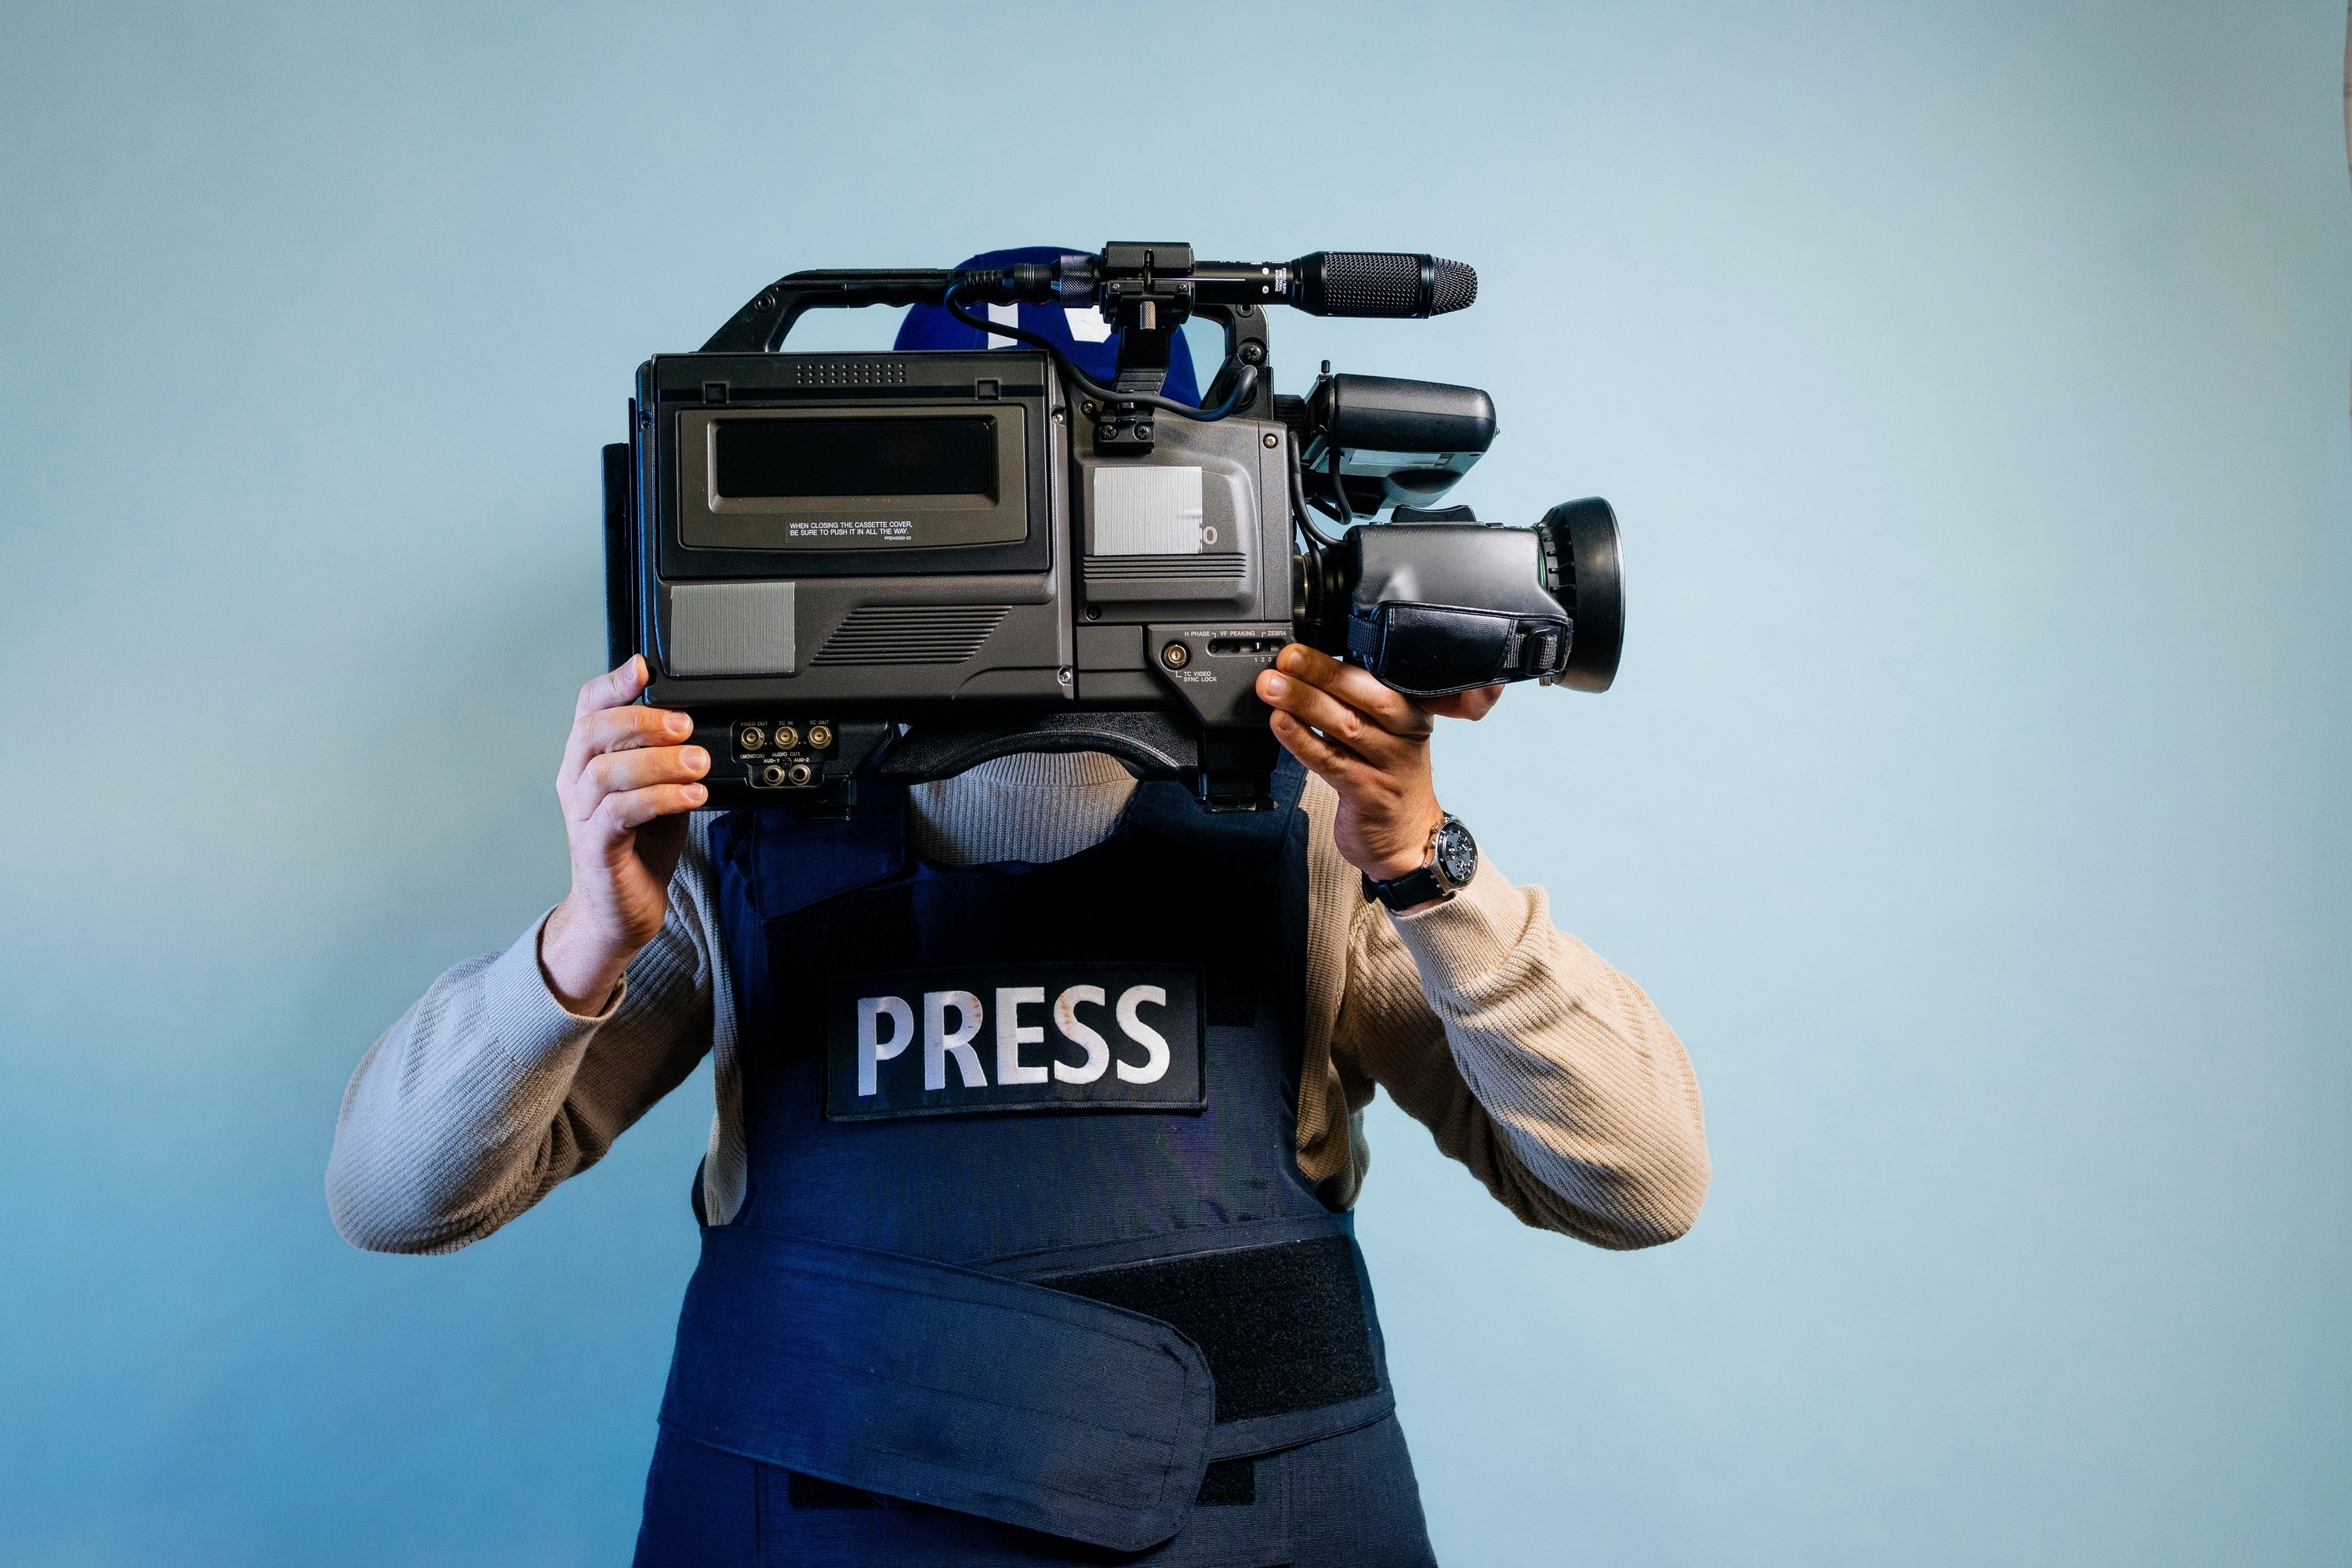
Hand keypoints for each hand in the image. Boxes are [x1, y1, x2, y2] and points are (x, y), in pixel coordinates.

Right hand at [539, 656, 709, 1012]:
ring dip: (658, 762)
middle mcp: (577, 782)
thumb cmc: (640, 848)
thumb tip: (696, 725)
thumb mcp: (660, 789)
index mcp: (588, 760)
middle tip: (686, 725)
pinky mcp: (595, 847)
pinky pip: (619, 813)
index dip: (613, 683)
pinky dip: (659, 798)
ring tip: (697, 765)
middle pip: (593, 731)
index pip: (588, 708)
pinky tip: (691, 797)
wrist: (622, 911)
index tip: (644, 667)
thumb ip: (667, 757)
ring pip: (606, 771)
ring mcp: (581, 815)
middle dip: (642, 720)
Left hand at [1253, 644, 1502, 891]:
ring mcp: (1390, 763)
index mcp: (1411, 709)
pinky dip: (1303, 741)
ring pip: (1346, 725)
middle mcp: (1406, 732)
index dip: (1343, 656)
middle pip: (1366, 694)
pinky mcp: (1370, 793)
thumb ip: (1359, 703)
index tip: (1307, 643)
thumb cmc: (1390, 780)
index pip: (1380, 675)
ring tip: (1272, 686)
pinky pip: (1332, 762)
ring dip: (1305, 702)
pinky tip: (1281, 725)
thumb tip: (1306, 669)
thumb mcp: (1388, 733)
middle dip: (1323, 672)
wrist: (1407, 841)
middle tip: (1288, 657)